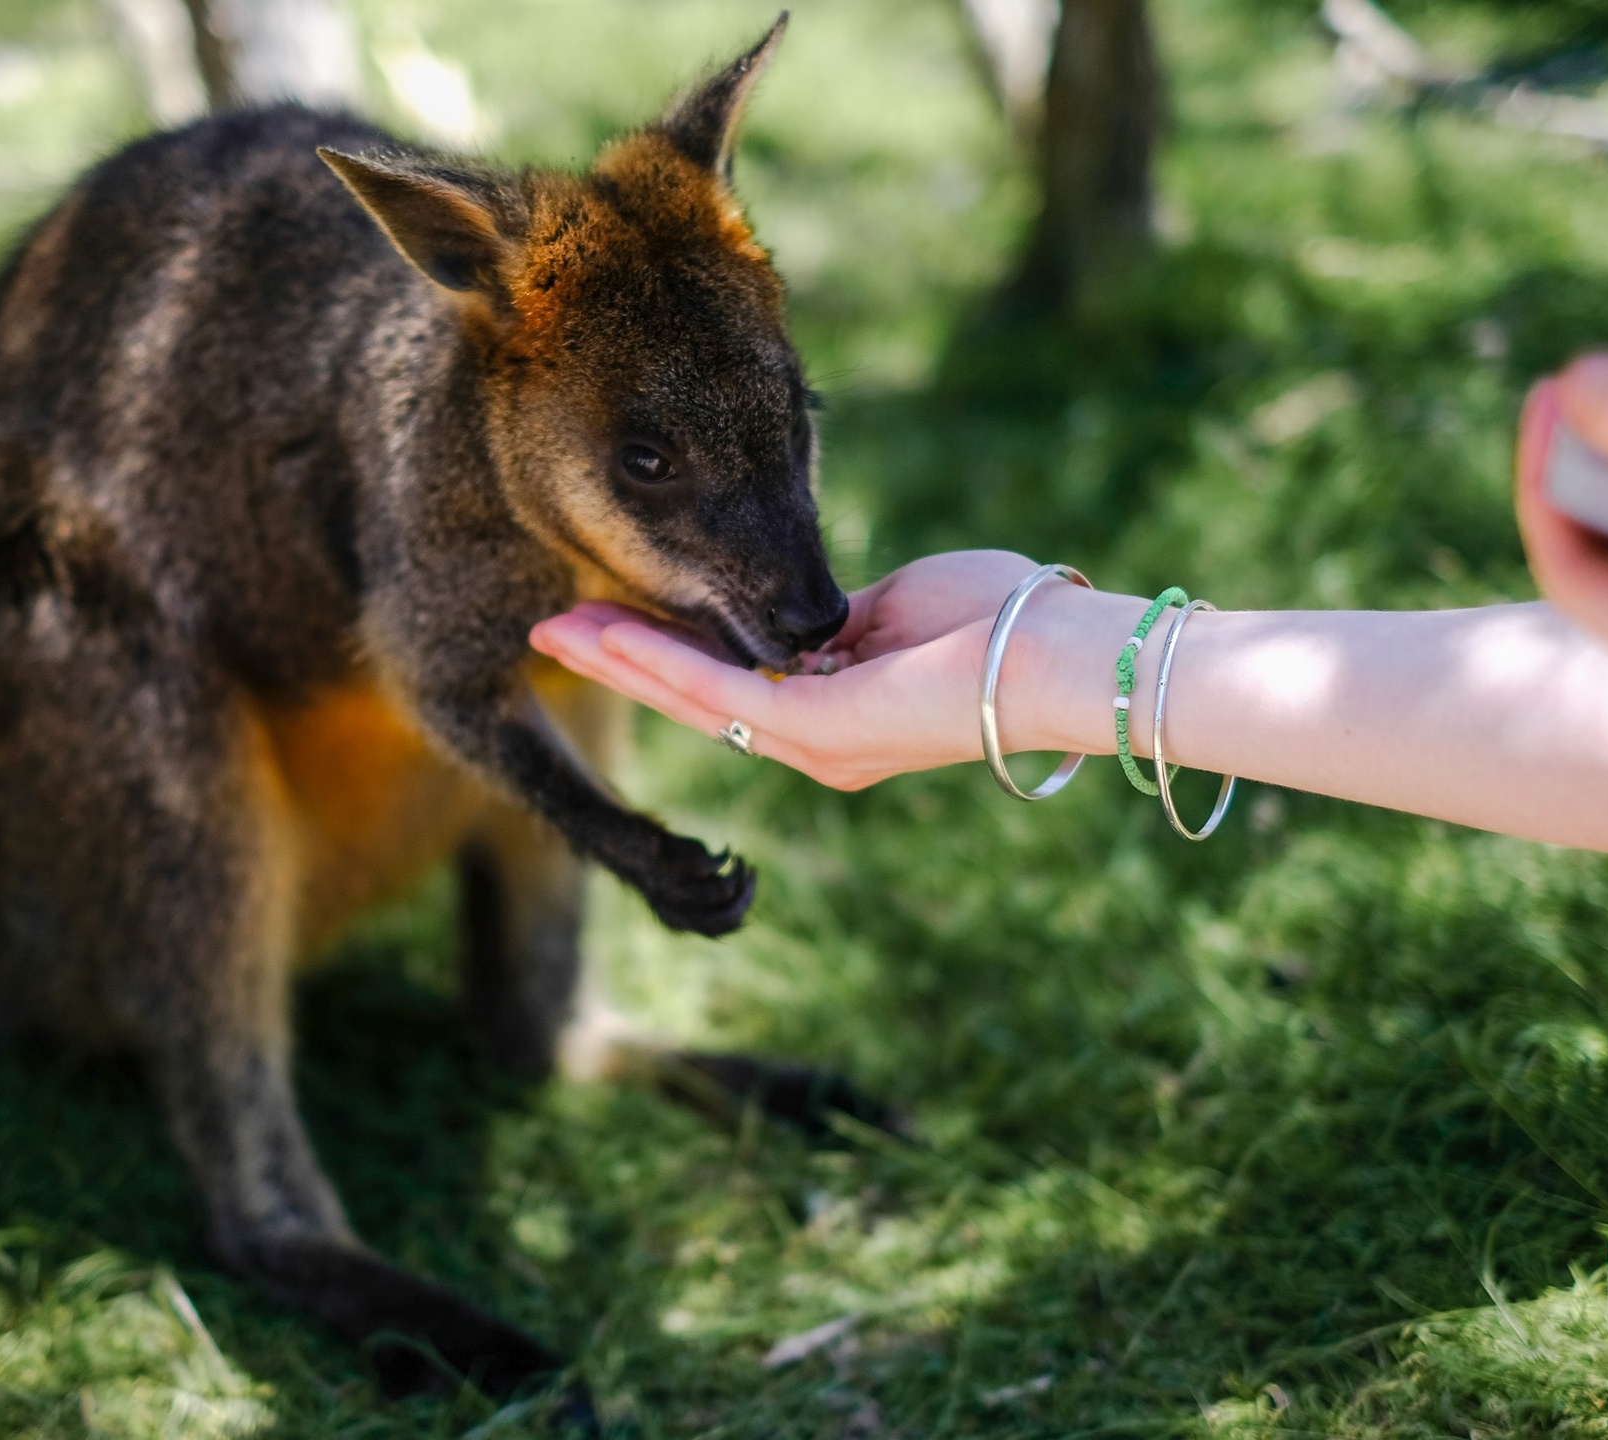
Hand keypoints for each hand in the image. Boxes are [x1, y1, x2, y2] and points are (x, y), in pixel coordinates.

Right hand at [530, 550, 1118, 790]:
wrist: (1060, 652)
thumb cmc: (1004, 617)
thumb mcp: (900, 603)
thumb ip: (843, 614)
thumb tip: (818, 612)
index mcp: (836, 714)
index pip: (728, 681)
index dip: (661, 648)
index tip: (605, 615)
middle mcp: (816, 742)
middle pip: (693, 697)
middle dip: (618, 660)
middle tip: (546, 632)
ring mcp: (816, 743)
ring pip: (694, 699)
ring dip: (620, 660)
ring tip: (555, 632)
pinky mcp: (821, 731)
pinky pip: (722, 694)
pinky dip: (661, 661)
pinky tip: (612, 633)